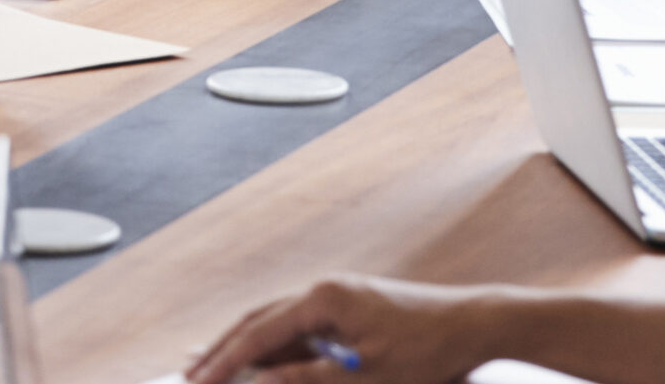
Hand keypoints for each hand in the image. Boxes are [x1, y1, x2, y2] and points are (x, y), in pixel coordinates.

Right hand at [188, 276, 494, 383]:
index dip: (224, 362)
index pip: (259, 333)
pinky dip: (277, 346)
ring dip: (247, 346)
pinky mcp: (352, 308)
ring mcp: (339, 296)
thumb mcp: (366, 376)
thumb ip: (307, 379)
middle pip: (260, 320)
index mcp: (325, 299)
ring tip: (211, 365)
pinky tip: (265, 362)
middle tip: (189, 374)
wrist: (475, 325)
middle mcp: (326, 289)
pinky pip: (302, 328)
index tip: (196, 383)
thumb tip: (260, 382)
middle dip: (223, 348)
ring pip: (278, 322)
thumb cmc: (427, 351)